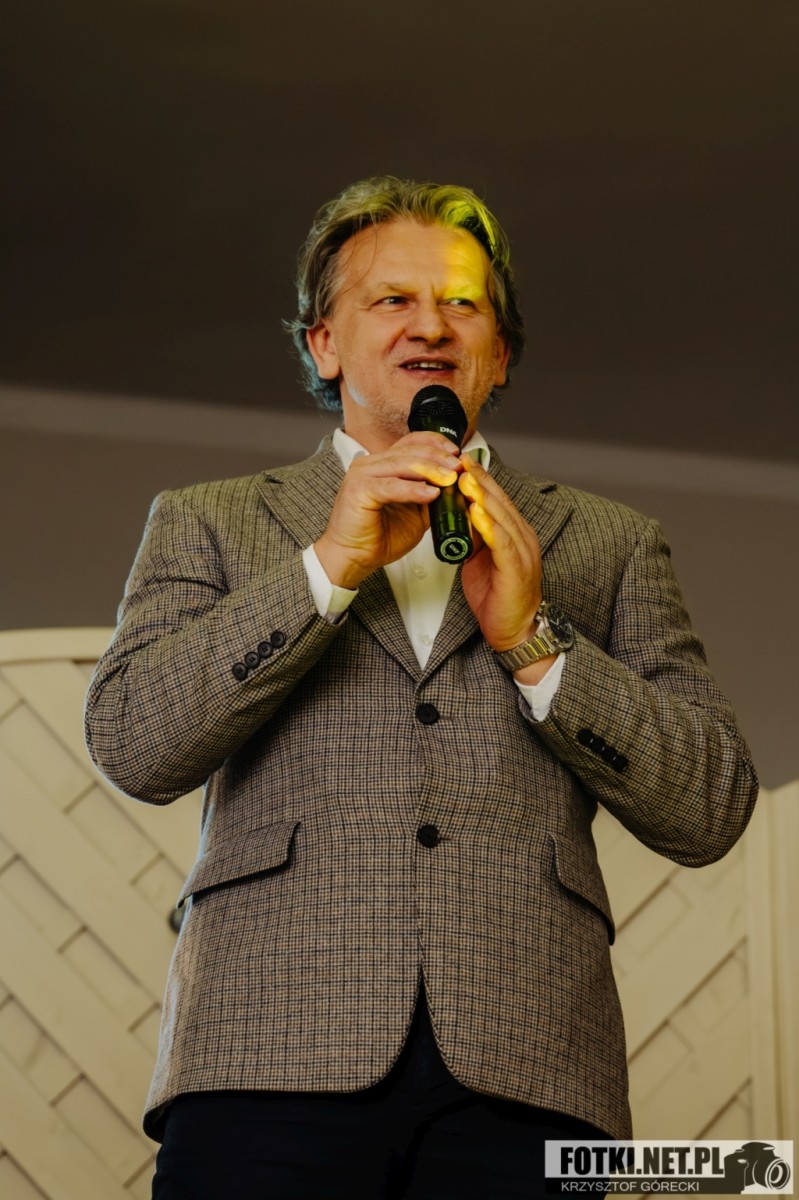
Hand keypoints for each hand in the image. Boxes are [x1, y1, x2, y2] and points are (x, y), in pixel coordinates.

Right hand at [315, 432, 463, 588]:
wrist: (352, 558)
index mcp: (381, 465)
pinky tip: (432, 494)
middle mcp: (370, 464)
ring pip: (402, 464)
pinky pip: (392, 486)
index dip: (435, 443)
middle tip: (458, 467)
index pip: (411, 442)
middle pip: (409, 450)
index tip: (456, 452)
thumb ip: (431, 495)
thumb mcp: (415, 513)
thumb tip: (457, 486)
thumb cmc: (378, 537)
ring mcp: (362, 474)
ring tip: (450, 478)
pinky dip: (414, 489)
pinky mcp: (358, 490)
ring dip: (430, 470)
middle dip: (438, 457)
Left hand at [458, 458, 546, 661]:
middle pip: (499, 501)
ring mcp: (522, 552)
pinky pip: (502, 543)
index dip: (479, 478)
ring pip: (501, 517)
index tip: (461, 461)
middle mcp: (522, 537)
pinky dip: (489, 526)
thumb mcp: (481, 559)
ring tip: (465, 480)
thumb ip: (474, 536)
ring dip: (483, 497)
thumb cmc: (499, 596)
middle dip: (479, 479)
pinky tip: (476, 513)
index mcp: (514, 533)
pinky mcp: (517, 569)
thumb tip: (459, 516)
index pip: (496, 498)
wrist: (515, 630)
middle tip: (460, 460)